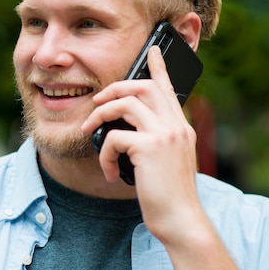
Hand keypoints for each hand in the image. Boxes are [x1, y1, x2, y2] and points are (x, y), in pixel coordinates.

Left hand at [81, 46, 201, 239]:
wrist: (180, 219)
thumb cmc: (167, 194)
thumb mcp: (164, 161)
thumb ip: (152, 140)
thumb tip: (122, 130)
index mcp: (180, 126)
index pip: (168, 88)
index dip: (158, 67)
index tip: (152, 50)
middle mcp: (176, 125)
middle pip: (142, 87)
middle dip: (113, 89)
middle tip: (96, 102)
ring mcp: (165, 134)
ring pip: (125, 104)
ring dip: (100, 115)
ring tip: (89, 131)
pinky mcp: (150, 147)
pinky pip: (114, 137)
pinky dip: (105, 154)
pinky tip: (110, 172)